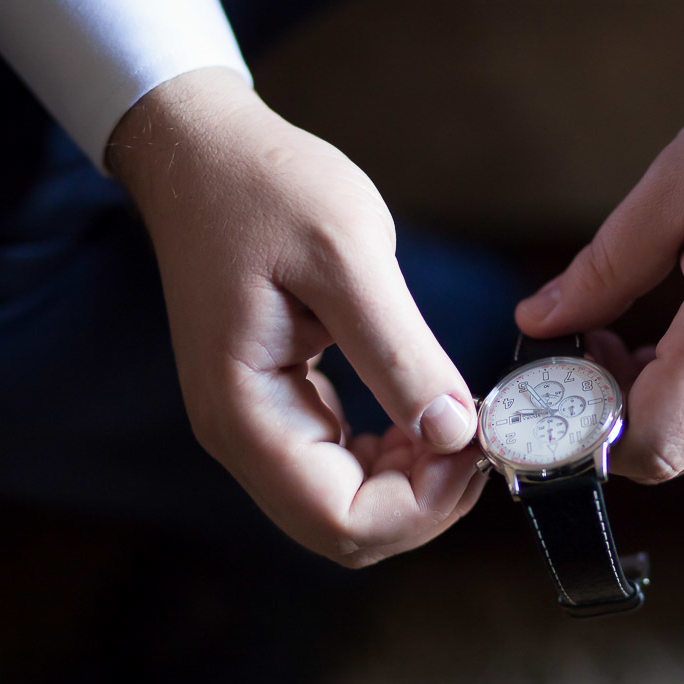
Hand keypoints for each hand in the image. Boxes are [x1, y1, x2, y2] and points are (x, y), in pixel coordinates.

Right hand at [109, 67, 482, 566]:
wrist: (205, 154)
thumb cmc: (266, 189)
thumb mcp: (347, 257)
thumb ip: (400, 353)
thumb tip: (456, 433)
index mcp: (247, 411)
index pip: (340, 522)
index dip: (421, 506)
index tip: (474, 445)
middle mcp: (242, 435)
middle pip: (344, 529)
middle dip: (424, 501)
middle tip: (477, 436)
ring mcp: (255, 424)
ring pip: (345, 506)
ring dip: (412, 483)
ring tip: (457, 421)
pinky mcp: (276, 404)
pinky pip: (339, 467)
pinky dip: (393, 457)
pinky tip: (423, 410)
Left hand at [517, 37, 683, 481]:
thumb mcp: (680, 182)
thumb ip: (604, 267)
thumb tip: (540, 320)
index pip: (655, 442)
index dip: (595, 429)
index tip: (571, 374)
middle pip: (682, 456)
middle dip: (623, 417)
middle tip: (600, 345)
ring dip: (669, 412)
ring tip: (648, 337)